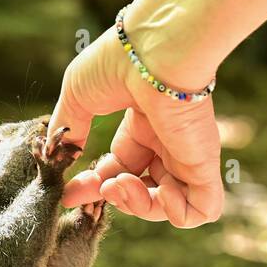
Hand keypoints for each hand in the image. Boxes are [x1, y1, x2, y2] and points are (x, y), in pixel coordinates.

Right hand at [49, 25, 224, 228]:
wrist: (152, 51)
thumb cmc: (116, 63)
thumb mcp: (78, 98)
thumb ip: (69, 130)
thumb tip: (61, 157)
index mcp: (141, 126)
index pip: (119, 169)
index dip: (95, 187)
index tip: (70, 195)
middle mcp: (165, 142)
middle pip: (141, 190)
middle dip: (115, 198)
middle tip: (102, 188)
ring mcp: (186, 154)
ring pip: (170, 206)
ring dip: (140, 207)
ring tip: (121, 185)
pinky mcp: (204, 164)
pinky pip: (202, 209)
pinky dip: (178, 214)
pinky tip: (159, 193)